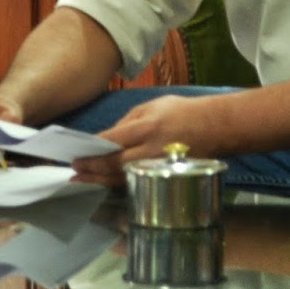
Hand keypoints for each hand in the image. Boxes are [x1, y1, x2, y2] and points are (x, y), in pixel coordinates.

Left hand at [72, 94, 229, 186]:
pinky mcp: (164, 176)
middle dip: (92, 169)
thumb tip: (107, 137)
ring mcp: (158, 166)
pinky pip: (136, 181)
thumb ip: (127, 121)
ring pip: (123, 178)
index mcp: (147, 127)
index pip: (112, 141)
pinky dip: (117, 183)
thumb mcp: (152, 105)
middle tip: (75, 170)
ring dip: (100, 180)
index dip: (92, 150)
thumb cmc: (182, 112)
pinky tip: (105, 183)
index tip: (76, 154)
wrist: (214, 127)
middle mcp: (151, 149)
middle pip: (115, 164)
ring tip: (83, 180)